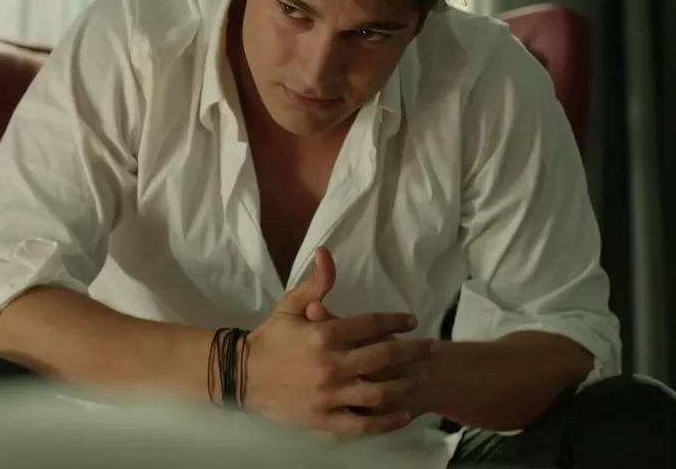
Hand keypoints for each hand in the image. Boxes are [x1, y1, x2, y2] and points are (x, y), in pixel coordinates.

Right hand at [245, 247, 438, 436]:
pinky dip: (387, 421)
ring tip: (420, 377)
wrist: (243, 375)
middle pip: (385, 356)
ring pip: (381, 392)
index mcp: (324, 334)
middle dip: (415, 350)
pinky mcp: (325, 419)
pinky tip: (402, 413)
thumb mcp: (290, 306)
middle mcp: (332, 364)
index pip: (372, 324)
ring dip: (406, 384)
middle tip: (432, 347)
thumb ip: (316, 284)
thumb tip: (326, 253)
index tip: (412, 321)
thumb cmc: (271, 339)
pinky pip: (364, 423)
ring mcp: (330, 395)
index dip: (396, 321)